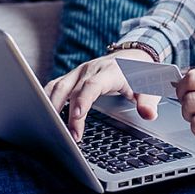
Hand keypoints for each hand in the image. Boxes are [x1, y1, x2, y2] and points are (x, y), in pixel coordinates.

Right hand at [44, 49, 161, 141]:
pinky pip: (54, 86)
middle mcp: (90, 70)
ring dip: (51, 107)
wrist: (132, 57)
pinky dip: (47, 99)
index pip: (91, 86)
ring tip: (51, 129)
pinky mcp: (71, 77)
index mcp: (108, 72)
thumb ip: (148, 102)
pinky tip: (45, 115)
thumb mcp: (149, 87)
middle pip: (71, 90)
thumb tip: (149, 115)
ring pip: (57, 87)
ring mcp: (78, 72)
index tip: (77, 117)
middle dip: (66, 114)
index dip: (82, 101)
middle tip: (69, 136)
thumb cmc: (138, 75)